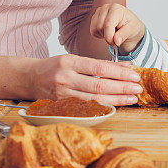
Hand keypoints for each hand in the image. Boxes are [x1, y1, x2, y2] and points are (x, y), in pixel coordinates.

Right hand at [28, 53, 142, 106]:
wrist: (30, 78)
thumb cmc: (55, 67)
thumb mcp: (75, 59)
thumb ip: (100, 64)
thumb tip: (126, 65)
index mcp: (69, 62)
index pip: (100, 68)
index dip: (119, 73)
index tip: (134, 75)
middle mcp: (65, 79)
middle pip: (99, 86)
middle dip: (122, 88)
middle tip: (138, 88)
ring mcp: (62, 95)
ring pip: (94, 100)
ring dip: (116, 100)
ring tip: (132, 98)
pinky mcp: (61, 108)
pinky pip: (86, 109)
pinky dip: (103, 108)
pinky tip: (115, 107)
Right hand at [90, 3, 144, 54]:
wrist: (129, 24)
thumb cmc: (131, 25)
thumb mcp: (132, 29)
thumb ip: (124, 34)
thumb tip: (116, 41)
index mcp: (116, 8)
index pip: (107, 24)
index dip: (109, 37)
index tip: (115, 44)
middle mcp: (106, 8)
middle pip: (99, 27)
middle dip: (107, 37)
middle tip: (116, 38)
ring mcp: (99, 12)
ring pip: (94, 29)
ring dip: (103, 35)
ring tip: (113, 33)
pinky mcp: (95, 17)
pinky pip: (92, 31)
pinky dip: (99, 35)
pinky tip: (107, 32)